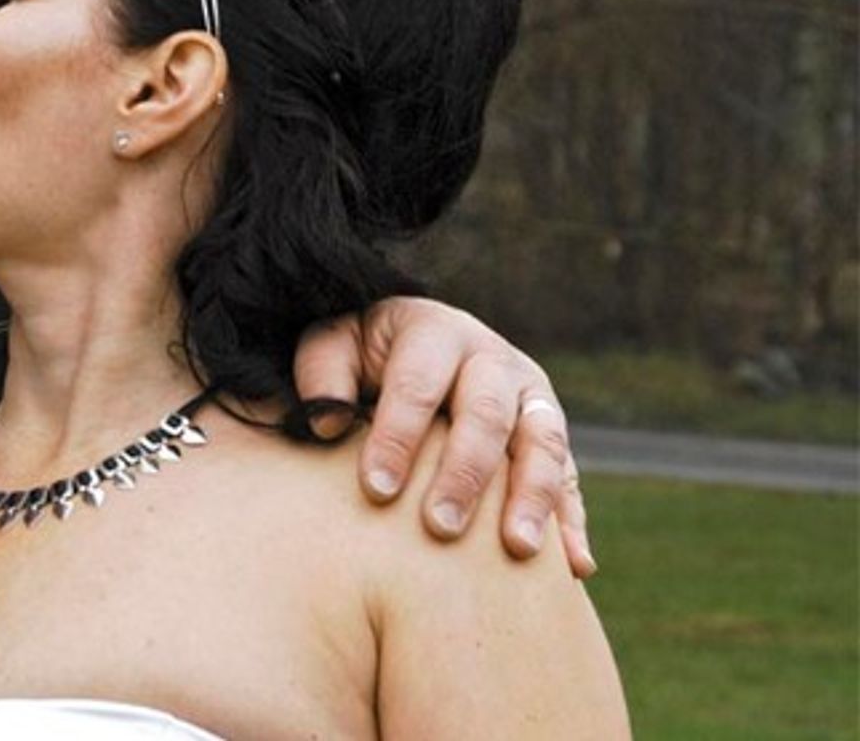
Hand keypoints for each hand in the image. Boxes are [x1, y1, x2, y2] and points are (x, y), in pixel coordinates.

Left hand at [293, 297, 595, 578]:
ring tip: (517, 549)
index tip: (377, 489)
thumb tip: (328, 425)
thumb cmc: (362, 356)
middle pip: (487, 414)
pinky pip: (571, 477)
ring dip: (532, 496)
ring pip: (543, 442)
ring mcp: (531, 397)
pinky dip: (573, 521)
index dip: (398, 435)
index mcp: (435, 332)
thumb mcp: (333, 345)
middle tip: (439, 527)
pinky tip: (574, 566)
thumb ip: (323, 374)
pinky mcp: (550, 435)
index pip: (418, 383)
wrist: (411, 346)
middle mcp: (492, 360)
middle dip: (464, 473)